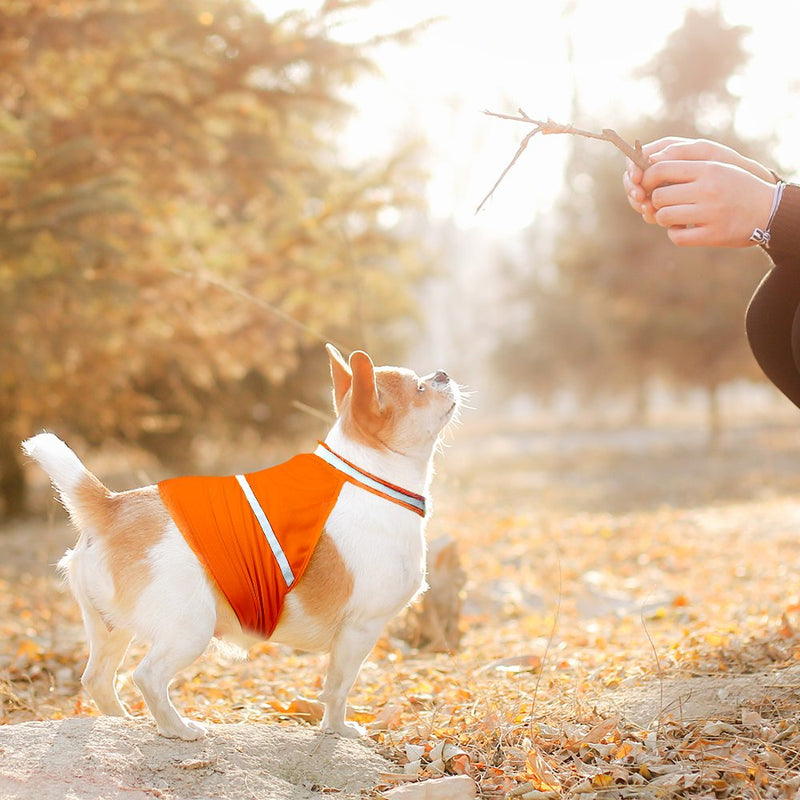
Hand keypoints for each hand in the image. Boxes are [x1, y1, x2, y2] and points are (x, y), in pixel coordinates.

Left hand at [642, 159, 776, 246]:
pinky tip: (683, 229)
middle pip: (658, 196)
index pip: (661, 168)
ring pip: (664, 216)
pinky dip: (675, 234)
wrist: (768, 210)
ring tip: (675, 216)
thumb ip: (687, 165)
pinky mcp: (712, 235)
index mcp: (708, 169)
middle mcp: (708, 189)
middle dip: (656, 202)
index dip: (647, 178)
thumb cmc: (735, 186)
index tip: (647, 185)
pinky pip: (676, 237)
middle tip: (665, 203)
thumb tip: (651, 162)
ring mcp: (711, 213)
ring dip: (664, 218)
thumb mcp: (717, 167)